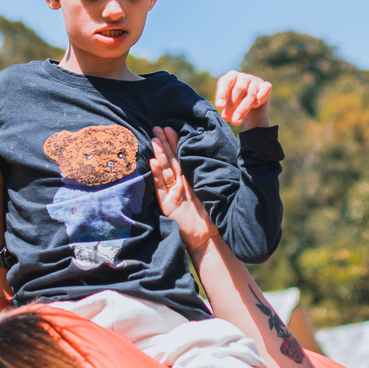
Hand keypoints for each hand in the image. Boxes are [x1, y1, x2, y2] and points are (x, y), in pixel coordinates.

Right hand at [150, 126, 217, 252]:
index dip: (175, 143)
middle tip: (158, 128)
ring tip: (154, 140)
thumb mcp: (212, 192)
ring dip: (159, 155)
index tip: (171, 129)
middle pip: (170, 161)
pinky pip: (161, 187)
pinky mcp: (167, 205)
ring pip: (164, 170)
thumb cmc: (211, 217)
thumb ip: (208, 176)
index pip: (180, 158)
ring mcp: (171, 194)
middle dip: (164, 144)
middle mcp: (178, 186)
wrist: (207, 239)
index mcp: (188, 181)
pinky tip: (153, 162)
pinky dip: (156, 174)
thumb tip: (216, 156)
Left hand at [215, 71, 271, 128]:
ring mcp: (255, 81)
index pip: (226, 82)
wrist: (251, 104)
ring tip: (236, 121)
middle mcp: (243, 77)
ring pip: (251, 93)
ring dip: (243, 109)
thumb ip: (226, 108)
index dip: (222, 94)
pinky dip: (261, 97)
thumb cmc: (235, 102)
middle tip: (228, 118)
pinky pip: (266, 89)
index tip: (220, 106)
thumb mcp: (227, 103)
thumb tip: (226, 116)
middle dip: (233, 105)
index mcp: (231, 77)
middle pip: (240, 88)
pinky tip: (255, 105)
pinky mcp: (265, 86)